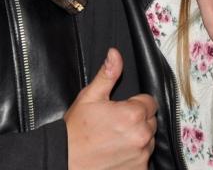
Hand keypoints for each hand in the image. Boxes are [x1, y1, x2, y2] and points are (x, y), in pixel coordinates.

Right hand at [65, 48, 156, 169]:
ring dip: (137, 139)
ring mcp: (141, 156)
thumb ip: (108, 74)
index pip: (150, 102)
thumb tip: (115, 53)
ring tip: (114, 141)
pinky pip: (144, 160)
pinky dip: (134, 157)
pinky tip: (116, 155)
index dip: (135, 104)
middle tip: (115, 126)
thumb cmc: (74, 132)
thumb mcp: (89, 97)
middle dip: (137, 121)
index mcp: (133, 114)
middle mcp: (141, 136)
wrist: (62, 163)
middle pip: (150, 121)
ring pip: (148, 140)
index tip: (121, 110)